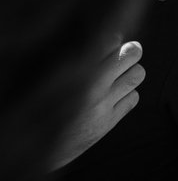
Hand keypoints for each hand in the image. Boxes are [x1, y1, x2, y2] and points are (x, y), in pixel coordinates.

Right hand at [51, 41, 144, 168]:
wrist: (33, 144)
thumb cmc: (41, 104)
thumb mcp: (54, 74)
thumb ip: (82, 56)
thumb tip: (114, 38)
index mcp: (74, 69)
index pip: (110, 40)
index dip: (113, 40)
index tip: (111, 44)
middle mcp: (90, 85)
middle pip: (131, 53)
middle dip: (131, 51)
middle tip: (126, 54)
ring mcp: (101, 105)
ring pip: (137, 74)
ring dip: (131, 72)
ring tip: (120, 76)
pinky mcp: (107, 122)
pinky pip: (134, 98)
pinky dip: (128, 95)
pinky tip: (114, 97)